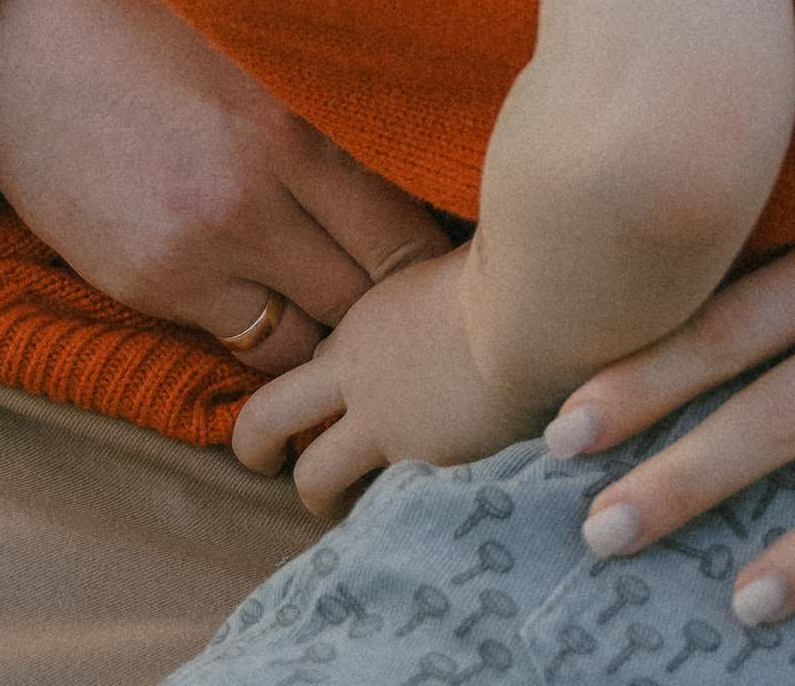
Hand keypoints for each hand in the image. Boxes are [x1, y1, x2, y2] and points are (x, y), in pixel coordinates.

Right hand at [0, 0, 448, 374]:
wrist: (15, 42)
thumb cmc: (144, 20)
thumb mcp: (254, 38)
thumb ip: (328, 91)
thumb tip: (422, 114)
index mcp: (296, 122)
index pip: (407, 229)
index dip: (432, 252)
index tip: (439, 251)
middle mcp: (257, 196)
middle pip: (371, 294)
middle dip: (391, 300)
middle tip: (402, 294)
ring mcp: (201, 251)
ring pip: (312, 339)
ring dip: (331, 327)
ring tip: (337, 300)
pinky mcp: (152, 284)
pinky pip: (244, 345)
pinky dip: (267, 333)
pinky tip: (271, 299)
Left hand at [232, 245, 532, 513]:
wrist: (535, 309)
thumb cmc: (514, 271)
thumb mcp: (461, 270)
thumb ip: (449, 294)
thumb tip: (476, 284)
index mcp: (371, 319)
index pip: (324, 361)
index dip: (329, 385)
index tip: (351, 404)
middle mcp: (359, 372)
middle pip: (271, 414)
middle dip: (259, 443)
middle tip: (266, 465)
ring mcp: (382, 425)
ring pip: (314, 478)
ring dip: (321, 497)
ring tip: (343, 514)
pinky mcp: (415, 468)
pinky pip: (382, 507)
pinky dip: (390, 518)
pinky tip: (414, 524)